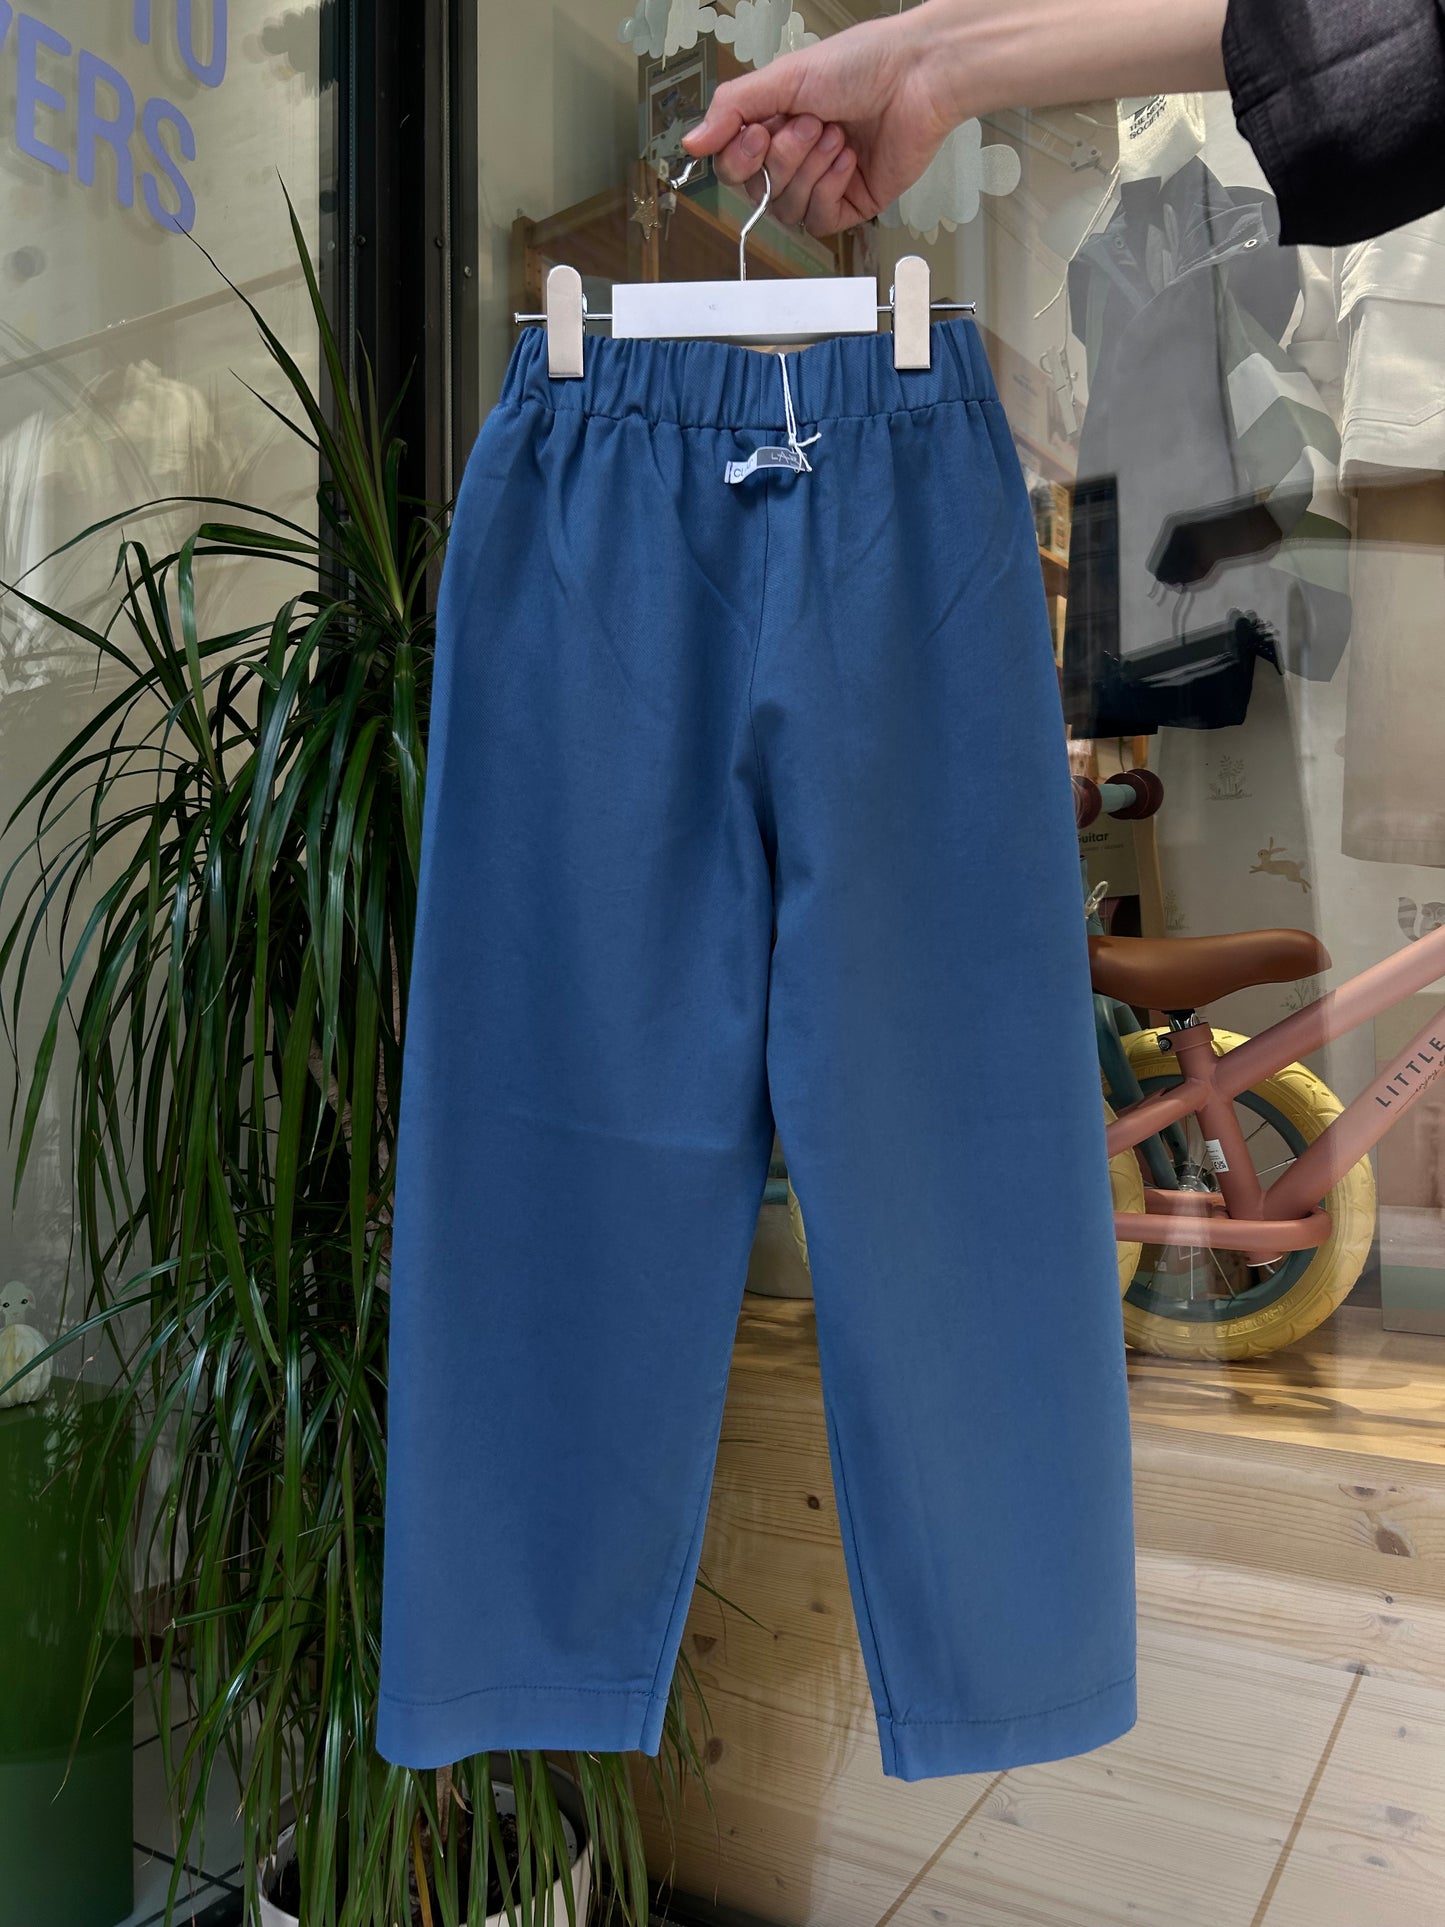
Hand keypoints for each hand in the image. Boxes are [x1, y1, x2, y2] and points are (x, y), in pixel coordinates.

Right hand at [680, 11, 956, 235]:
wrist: (917, 75)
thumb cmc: (861, 63)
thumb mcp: (784, 76)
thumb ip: (732, 108)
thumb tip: (691, 144)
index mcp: (775, 124)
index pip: (734, 166)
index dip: (740, 159)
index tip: (758, 132)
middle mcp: (796, 157)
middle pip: (758, 192)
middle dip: (783, 159)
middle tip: (810, 123)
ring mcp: (823, 183)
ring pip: (787, 209)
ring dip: (808, 170)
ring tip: (835, 134)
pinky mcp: (851, 204)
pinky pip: (819, 220)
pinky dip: (829, 188)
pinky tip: (847, 159)